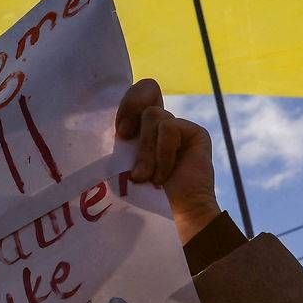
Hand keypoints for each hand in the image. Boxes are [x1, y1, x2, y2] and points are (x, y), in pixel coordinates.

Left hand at [115, 78, 220, 242]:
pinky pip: (169, 128)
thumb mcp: (123, 163)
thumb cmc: (143, 194)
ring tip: (146, 177)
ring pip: (153, 116)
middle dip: (130, 108)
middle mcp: (161, 121)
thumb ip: (119, 142)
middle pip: (147, 88)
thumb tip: (109, 129)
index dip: (127, 101)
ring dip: (146, 150)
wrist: (173, 213)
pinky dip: (162, 154)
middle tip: (124, 136)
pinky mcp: (194, 131)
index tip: (120, 132)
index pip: (136, 93)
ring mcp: (178, 125)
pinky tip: (164, 175)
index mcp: (141, 126)